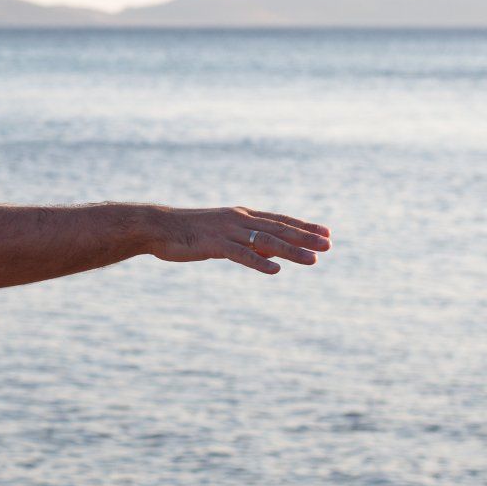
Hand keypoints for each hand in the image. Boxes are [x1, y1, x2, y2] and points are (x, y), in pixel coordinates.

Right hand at [149, 206, 331, 274]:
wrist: (157, 227)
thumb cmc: (188, 232)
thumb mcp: (222, 235)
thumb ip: (247, 241)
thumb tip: (272, 253)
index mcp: (241, 215)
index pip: (279, 220)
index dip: (304, 226)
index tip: (326, 232)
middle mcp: (238, 219)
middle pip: (278, 228)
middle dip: (305, 237)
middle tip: (329, 244)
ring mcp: (227, 231)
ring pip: (266, 241)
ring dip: (291, 250)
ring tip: (313, 259)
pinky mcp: (214, 245)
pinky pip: (241, 254)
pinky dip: (259, 262)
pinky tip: (275, 270)